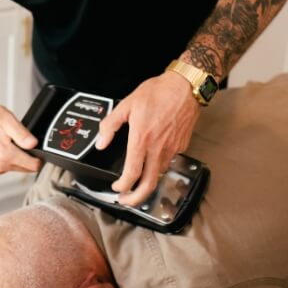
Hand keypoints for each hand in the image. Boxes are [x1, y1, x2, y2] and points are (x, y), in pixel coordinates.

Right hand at [0, 103, 40, 173]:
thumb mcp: (9, 120)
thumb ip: (22, 134)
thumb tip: (34, 144)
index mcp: (5, 154)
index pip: (34, 165)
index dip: (38, 155)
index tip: (34, 146)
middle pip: (28, 168)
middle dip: (28, 156)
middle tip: (21, 141)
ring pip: (20, 168)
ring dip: (20, 157)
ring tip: (11, 143)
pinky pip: (11, 167)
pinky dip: (12, 159)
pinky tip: (7, 147)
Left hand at [97, 72, 199, 206]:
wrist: (186, 86)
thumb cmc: (158, 92)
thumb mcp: (127, 104)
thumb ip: (110, 125)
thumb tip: (101, 143)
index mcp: (142, 139)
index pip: (132, 173)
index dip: (123, 186)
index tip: (116, 188)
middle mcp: (158, 148)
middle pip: (149, 184)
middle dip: (136, 198)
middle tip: (127, 201)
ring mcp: (172, 149)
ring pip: (159, 174)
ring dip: (147, 183)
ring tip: (137, 182)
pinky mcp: (182, 146)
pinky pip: (168, 162)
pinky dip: (158, 168)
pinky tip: (152, 162)